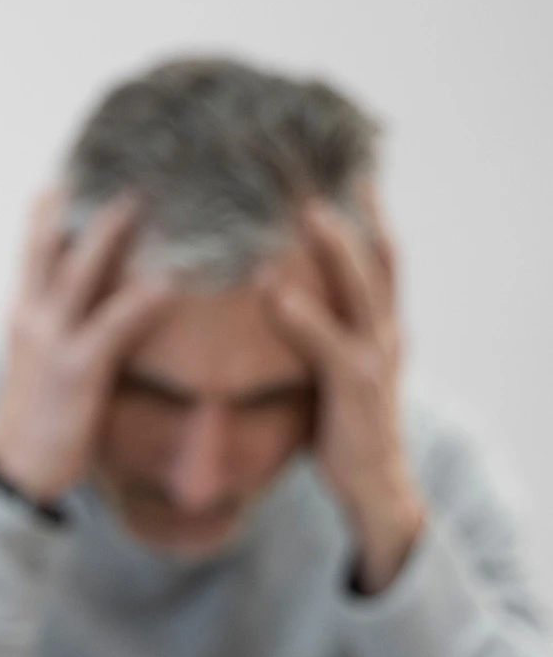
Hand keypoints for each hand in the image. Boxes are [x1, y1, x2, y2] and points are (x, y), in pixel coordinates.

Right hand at [0, 192, 170, 502]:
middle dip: (80, 203)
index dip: (51, 208)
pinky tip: (172, 280)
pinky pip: (115, 324)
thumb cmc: (36, 423)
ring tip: (142, 198)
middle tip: (116, 162)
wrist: (15, 475)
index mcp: (22, 314)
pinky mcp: (78, 371)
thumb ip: (64, 330)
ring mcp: (52, 342)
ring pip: (80, 271)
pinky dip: (142, 299)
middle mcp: (31, 317)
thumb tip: (100, 303)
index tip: (74, 171)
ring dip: (111, 232)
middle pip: (51, 244)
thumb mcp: (41, 365)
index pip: (35, 247)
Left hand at [261, 195, 426, 594]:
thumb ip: (311, 337)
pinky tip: (273, 291)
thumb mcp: (328, 374)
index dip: (366, 215)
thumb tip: (270, 302)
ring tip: (307, 210)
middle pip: (378, 257)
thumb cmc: (344, 431)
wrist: (375, 491)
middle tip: (329, 166)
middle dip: (358, 212)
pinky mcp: (357, 387)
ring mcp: (376, 358)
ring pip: (361, 289)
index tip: (345, 172)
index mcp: (381, 326)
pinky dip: (301, 315)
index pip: (378, 257)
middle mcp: (387, 333)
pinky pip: (328, 343)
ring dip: (335, 248)